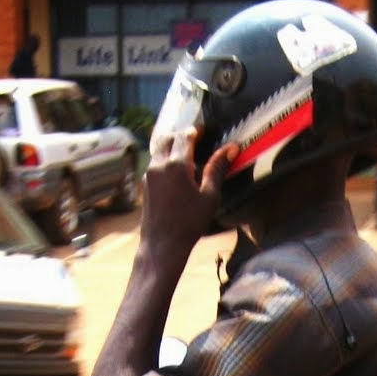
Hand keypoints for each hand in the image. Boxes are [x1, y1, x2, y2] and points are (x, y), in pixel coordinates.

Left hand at [139, 130, 234, 260]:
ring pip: (158, 149)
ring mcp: (148, 174)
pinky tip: (175, 172)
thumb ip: (217, 169)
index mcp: (176, 164)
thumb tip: (231, 148)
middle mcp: (159, 164)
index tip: (204, 130)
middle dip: (180, 135)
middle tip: (195, 139)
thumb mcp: (209, 196)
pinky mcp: (144, 184)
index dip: (195, 131)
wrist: (162, 245)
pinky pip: (154, 163)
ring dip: (171, 146)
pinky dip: (164, 159)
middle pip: (167, 138)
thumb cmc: (190, 223)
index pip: (185, 136)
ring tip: (186, 154)